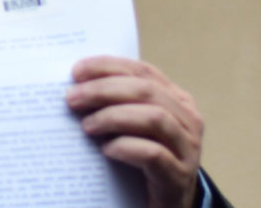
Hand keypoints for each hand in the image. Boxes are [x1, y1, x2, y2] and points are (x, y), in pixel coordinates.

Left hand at [66, 56, 202, 207]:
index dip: (108, 67)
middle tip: (72, 99)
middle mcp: (187, 120)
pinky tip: (106, 150)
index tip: (76, 71)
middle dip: (103, 90)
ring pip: (154, 118)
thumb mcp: (131, 125)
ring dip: (114, 117)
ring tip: (87, 126)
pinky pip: (154, 154)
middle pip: (146, 91)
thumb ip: (116, 102)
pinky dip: (126, 147)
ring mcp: (188, 150)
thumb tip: (75, 85)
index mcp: (176, 99)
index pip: (142, 71)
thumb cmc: (141, 158)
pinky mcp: (179, 178)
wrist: (164, 205)